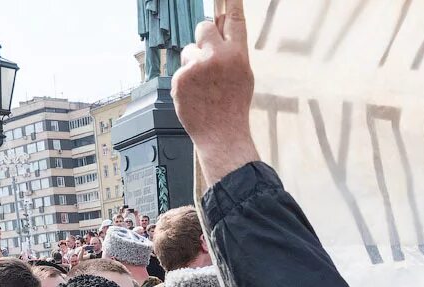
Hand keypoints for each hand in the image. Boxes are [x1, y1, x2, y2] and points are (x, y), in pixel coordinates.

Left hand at [172, 0, 259, 185]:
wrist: (221, 136)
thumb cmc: (233, 107)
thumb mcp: (242, 76)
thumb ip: (232, 52)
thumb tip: (220, 29)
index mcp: (238, 56)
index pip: (234, 19)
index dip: (230, 2)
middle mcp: (217, 57)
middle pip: (204, 26)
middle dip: (204, 38)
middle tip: (208, 57)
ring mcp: (196, 68)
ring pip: (189, 50)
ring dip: (193, 63)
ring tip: (204, 87)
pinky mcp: (180, 79)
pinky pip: (180, 70)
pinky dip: (185, 81)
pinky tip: (196, 97)